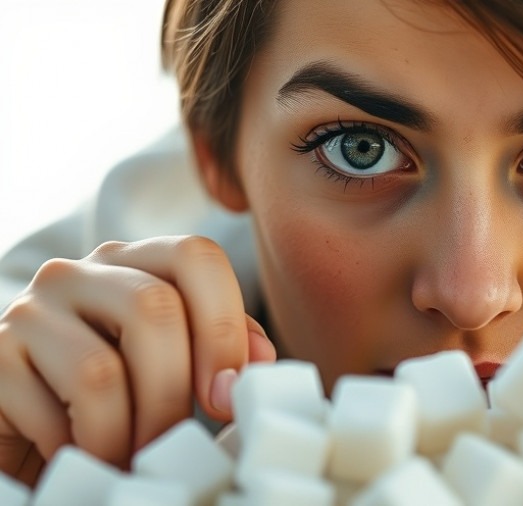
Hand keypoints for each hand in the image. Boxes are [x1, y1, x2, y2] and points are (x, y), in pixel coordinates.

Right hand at [0, 236, 275, 485]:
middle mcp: (78, 272)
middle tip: (173, 442)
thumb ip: (220, 348)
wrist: (25, 424)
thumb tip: (260, 361)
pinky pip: (53, 413)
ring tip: (131, 457)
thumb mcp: (171, 361)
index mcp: (135, 262)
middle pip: (155, 310)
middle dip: (174, 393)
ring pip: (102, 371)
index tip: (225, 395)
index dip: (223, 326)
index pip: (196, 256)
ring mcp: (29, 310)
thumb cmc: (116, 393)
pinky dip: (82, 449)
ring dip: (128, 433)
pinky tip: (85, 454)